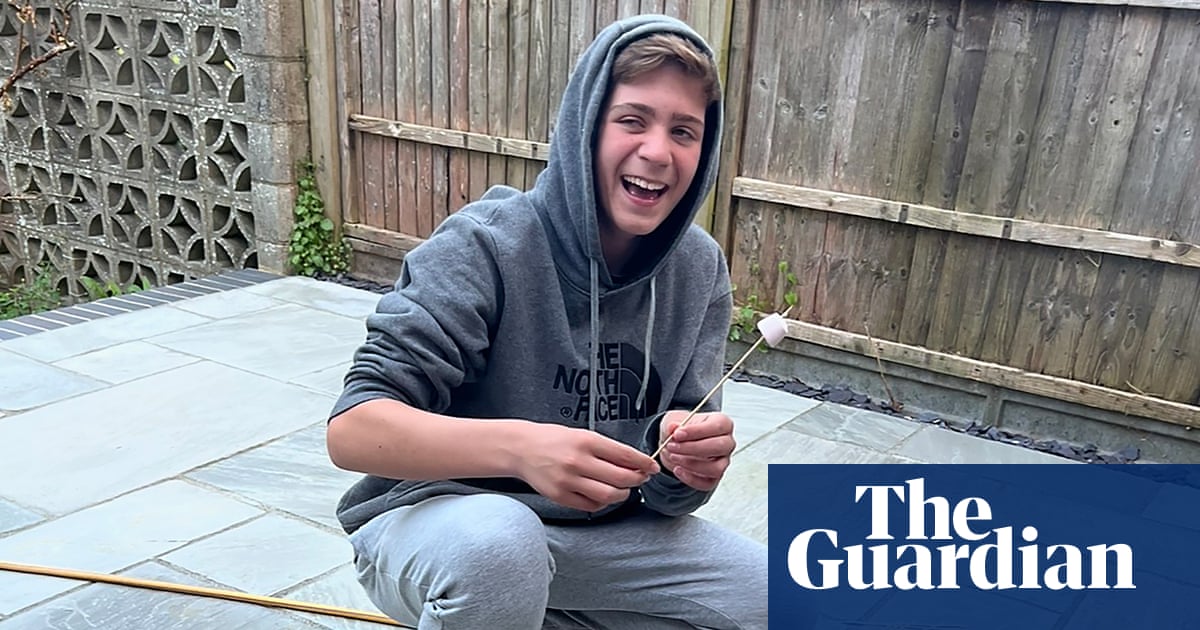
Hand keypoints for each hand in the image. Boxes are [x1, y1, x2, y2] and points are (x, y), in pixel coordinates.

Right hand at [514, 423, 659, 511]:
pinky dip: (603, 502)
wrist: (521, 448)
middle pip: (621, 478)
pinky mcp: (560, 496)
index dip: (644, 463)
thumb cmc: (554, 439)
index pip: (625, 455)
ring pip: (609, 495)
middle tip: (641, 478)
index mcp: (586, 441)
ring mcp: (568, 480)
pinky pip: (591, 505)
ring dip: (623, 494)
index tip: (653, 467)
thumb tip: (635, 463)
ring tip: (623, 488)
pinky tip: (602, 494)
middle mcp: (577, 461)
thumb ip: (607, 449)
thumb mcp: (582, 435)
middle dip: (637, 480)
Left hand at [658, 411, 734, 490]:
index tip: (677, 434)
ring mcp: (723, 461)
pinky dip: (691, 479)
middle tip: (672, 446)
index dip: (697, 431)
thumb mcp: (674, 420)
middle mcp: (727, 443)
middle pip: (720, 447)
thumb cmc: (682, 430)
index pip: (718, 426)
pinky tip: (677, 470)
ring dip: (691, 464)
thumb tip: (672, 427)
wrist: (677, 444)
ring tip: (673, 457)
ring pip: (717, 468)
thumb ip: (673, 425)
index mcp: (723, 424)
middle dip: (692, 448)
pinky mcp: (715, 477)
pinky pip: (708, 483)